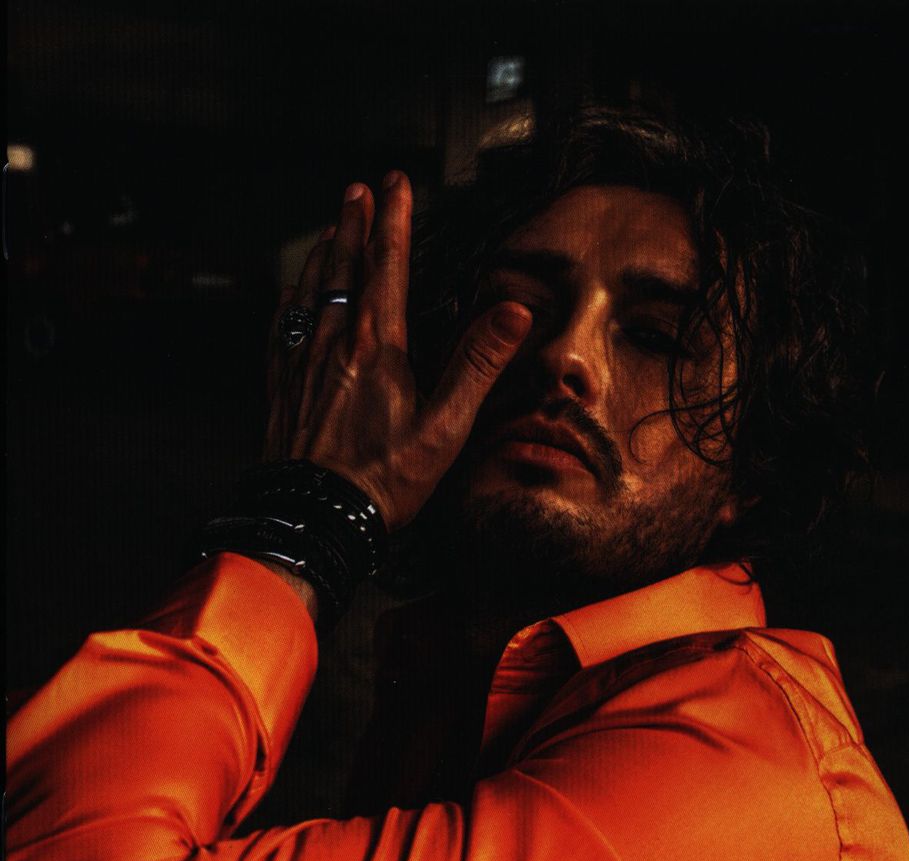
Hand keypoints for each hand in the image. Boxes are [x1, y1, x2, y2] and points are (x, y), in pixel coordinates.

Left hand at [264, 173, 531, 531]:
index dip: (394, 220)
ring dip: (323, 253)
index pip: (387, 265)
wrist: (315, 517)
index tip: (396, 183)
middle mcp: (334, 342)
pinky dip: (292, 297)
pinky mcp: (283, 385)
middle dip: (353, 223)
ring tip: (329, 229)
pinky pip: (283, 325)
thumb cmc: (383, 479)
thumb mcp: (445, 427)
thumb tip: (513, 312)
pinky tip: (293, 296)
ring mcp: (302, 362)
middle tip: (357, 190)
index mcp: (376, 346)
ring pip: (310, 290)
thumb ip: (477, 365)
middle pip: (343, 267)